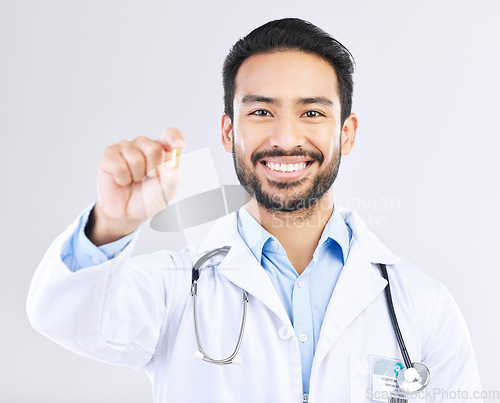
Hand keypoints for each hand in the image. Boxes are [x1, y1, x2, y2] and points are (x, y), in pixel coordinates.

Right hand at [88, 128, 184, 244]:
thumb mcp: (165, 194)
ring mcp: (127, 147)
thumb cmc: (148, 199)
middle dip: (153, 171)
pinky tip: (122, 180)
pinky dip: (122, 178)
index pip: (172, 135)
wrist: (127, 212)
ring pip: (136, 158)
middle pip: (154, 149)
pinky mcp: (110, 153)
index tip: (179, 145)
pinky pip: (118, 164)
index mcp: (164, 150)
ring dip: (136, 176)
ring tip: (134, 180)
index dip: (174, 137)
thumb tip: (177, 172)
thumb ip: (171, 182)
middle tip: (148, 179)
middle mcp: (145, 145)